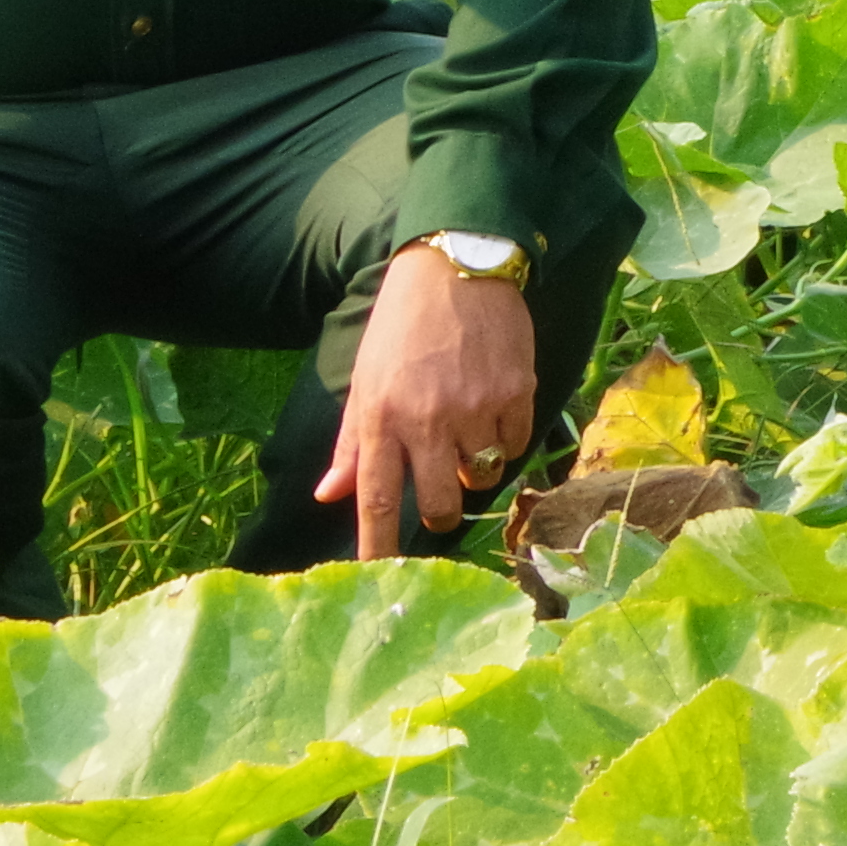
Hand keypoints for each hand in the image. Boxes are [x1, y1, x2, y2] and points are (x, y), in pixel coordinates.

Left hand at [322, 244, 540, 556]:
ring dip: (473, 467)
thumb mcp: (365, 380)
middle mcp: (429, 421)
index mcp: (382, 418)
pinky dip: (505, 441)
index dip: (378, 546)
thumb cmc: (401, 325)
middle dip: (439, 513)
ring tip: (466, 432)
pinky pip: (516, 446)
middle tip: (440, 496)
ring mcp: (477, 409)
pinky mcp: (517, 393)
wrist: (458, 267)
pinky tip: (493, 410)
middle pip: (440, 504)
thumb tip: (329, 495)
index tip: (379, 578)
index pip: (377, 499)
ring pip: (483, 476)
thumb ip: (352, 442)